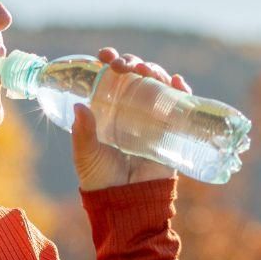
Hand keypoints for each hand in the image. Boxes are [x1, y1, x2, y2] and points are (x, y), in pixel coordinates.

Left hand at [72, 47, 192, 191]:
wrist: (127, 203)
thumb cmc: (102, 179)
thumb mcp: (87, 154)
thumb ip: (82, 133)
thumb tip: (79, 106)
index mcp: (110, 110)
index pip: (111, 79)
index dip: (110, 62)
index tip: (103, 56)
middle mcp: (132, 109)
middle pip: (136, 76)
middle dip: (132, 63)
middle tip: (122, 66)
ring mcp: (153, 118)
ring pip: (157, 85)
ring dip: (155, 71)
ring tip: (146, 70)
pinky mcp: (171, 130)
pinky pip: (180, 105)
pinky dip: (181, 90)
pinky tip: (176, 82)